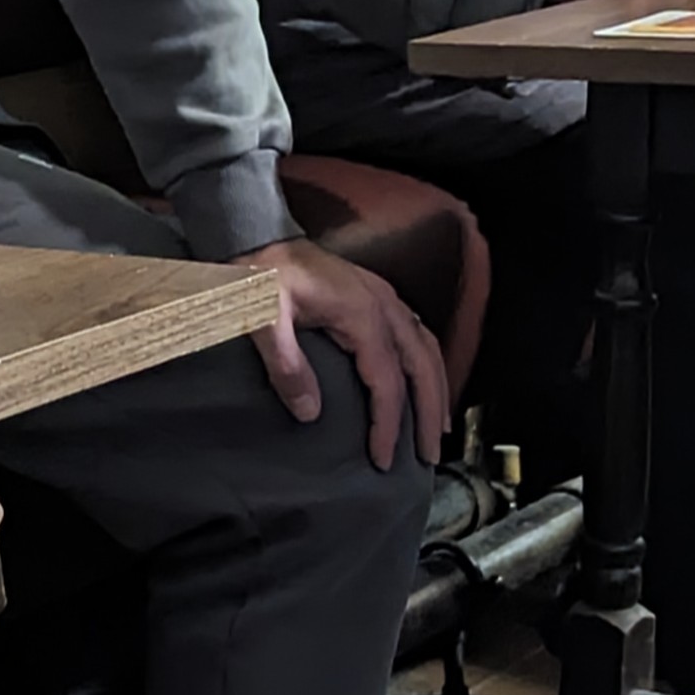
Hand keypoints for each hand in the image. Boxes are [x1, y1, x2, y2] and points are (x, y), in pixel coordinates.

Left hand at [242, 240, 447, 471]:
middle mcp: (383, 305)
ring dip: (436, 388)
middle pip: (422, 367)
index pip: (387, 381)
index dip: (389, 424)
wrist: (256, 236)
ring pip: (427, 349)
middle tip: (428, 454)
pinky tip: (424, 381)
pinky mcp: (376, 296)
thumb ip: (285, 364)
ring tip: (437, 426)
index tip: (383, 459)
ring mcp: (383, 298)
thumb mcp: (262, 319)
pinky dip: (427, 364)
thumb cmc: (259, 275)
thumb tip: (310, 412)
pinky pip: (417, 334)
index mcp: (361, 314)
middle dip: (429, 413)